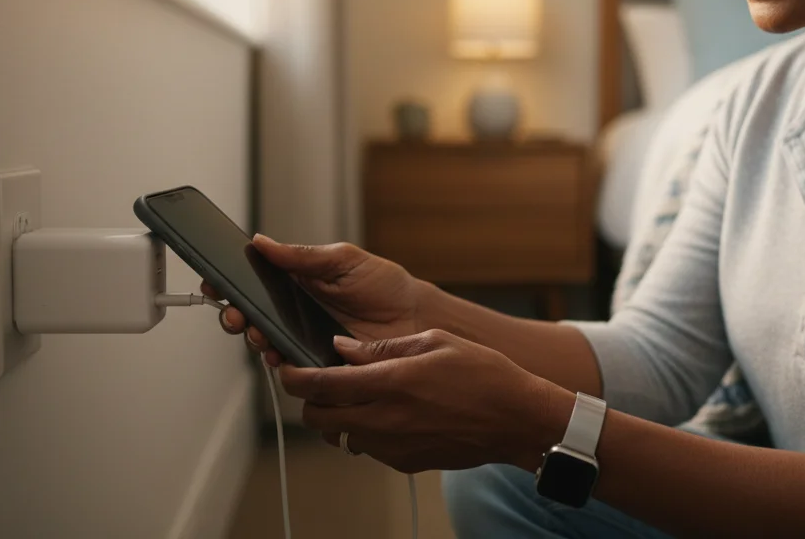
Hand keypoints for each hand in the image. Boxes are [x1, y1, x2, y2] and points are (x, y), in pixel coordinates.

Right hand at [203, 235, 428, 365]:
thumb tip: (262, 242)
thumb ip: (303, 255)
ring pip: (266, 344)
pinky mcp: (318, 366)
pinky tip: (282, 358)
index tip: (216, 282)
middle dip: (235, 316)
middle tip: (236, 316)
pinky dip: (282, 365)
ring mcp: (304, 340)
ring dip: (255, 340)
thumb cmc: (385, 286)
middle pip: (251, 317)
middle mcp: (295, 313)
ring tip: (259, 335)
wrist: (416, 319)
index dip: (230, 283)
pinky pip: (292, 369)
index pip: (253, 283)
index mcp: (297, 283)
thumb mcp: (344, 259)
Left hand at [279, 330, 574, 473]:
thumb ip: (382, 347)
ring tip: (361, 397)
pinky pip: (369, 447)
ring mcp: (392, 445)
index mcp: (389, 383)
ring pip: (341, 434)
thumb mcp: (434, 342)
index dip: (294, 376)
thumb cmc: (482, 374)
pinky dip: (367, 431)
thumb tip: (343, 347)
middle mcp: (384, 419)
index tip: (287, 367)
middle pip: (319, 416)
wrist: (516, 420)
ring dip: (340, 416)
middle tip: (323, 382)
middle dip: (311, 399)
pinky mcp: (404, 462)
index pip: (320, 385)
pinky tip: (392, 413)